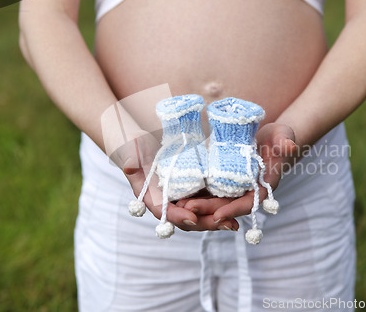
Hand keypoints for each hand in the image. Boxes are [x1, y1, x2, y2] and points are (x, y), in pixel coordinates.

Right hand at [116, 134, 238, 231]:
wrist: (142, 141)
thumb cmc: (134, 146)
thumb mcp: (131, 150)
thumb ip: (130, 159)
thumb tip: (129, 166)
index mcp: (150, 197)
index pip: (164, 211)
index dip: (178, 216)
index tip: (192, 217)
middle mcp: (167, 201)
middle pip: (186, 218)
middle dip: (205, 223)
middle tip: (223, 225)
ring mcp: (181, 197)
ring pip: (199, 213)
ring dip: (216, 220)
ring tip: (233, 223)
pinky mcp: (193, 189)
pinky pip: (206, 201)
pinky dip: (220, 207)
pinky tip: (235, 209)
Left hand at [181, 123, 297, 224]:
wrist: (267, 137)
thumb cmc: (278, 137)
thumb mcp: (283, 135)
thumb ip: (285, 140)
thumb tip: (290, 146)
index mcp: (262, 187)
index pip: (248, 203)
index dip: (233, 210)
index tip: (217, 215)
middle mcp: (246, 192)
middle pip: (226, 205)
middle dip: (207, 209)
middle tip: (188, 209)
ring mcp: (233, 189)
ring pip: (214, 201)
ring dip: (197, 205)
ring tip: (178, 205)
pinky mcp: (222, 181)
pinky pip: (208, 192)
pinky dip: (194, 195)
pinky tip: (177, 195)